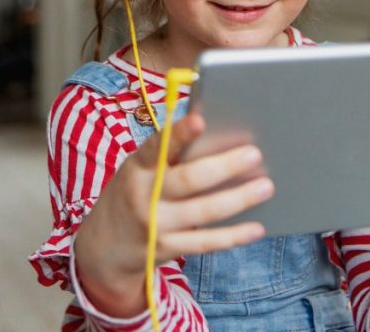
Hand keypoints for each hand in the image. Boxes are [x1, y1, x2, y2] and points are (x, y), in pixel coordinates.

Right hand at [73, 113, 272, 315]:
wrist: (103, 245)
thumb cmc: (133, 193)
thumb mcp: (139, 170)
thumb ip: (168, 156)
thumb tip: (216, 137)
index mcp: (137, 167)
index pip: (158, 147)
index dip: (178, 135)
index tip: (200, 120)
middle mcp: (143, 196)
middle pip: (189, 180)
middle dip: (224, 166)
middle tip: (254, 154)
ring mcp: (155, 225)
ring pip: (203, 211)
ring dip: (238, 199)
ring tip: (266, 186)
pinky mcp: (167, 249)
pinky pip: (206, 242)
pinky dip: (233, 236)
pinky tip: (256, 228)